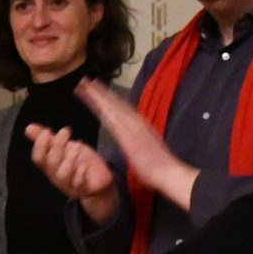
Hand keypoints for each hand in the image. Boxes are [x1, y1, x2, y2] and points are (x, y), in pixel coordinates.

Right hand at [26, 123, 119, 224]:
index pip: (38, 158)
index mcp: (50, 166)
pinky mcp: (84, 188)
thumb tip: (28, 128)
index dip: (40, 145)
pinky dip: (80, 174)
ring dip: (69, 159)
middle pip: (52, 164)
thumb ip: (48, 139)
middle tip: (65, 131)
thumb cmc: (79, 162)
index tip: (47, 131)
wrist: (97, 181)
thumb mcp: (64, 148)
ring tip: (77, 146)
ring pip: (64, 175)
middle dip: (57, 146)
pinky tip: (84, 165)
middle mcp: (57, 176)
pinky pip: (80, 185)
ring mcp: (70, 184)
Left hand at [76, 78, 198, 206]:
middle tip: (86, 80)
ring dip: (97, 94)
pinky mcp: (128, 134)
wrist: (168, 173)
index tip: (96, 89)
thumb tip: (133, 141)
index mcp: (139, 125)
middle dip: (100, 91)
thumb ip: (138, 142)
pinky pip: (111, 117)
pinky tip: (92, 99)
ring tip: (84, 84)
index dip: (108, 97)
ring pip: (111, 106)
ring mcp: (132, 125)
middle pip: (115, 103)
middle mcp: (136, 121)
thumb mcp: (145, 150)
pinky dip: (102, 106)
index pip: (121, 108)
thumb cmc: (158, 168)